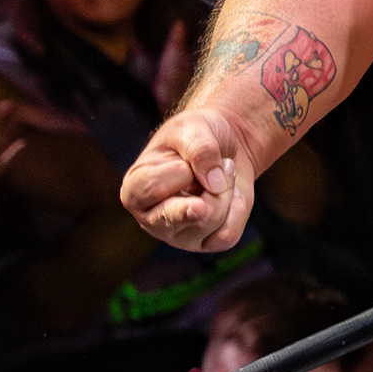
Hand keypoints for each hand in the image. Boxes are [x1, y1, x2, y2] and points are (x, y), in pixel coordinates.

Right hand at [123, 109, 252, 254]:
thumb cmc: (198, 134)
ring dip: (225, 191)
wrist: (227, 143)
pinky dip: (238, 209)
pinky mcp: (207, 243)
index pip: (152, 188)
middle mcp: (152, 219)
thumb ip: (200, 150)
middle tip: (222, 170)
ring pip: (210, 222)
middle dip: (206, 191)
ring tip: (222, 173)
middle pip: (180, 215)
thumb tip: (214, 184)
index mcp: (134, 190)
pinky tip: (231, 194)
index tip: (186, 159)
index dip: (180, 170)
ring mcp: (179, 236)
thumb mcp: (194, 128)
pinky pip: (228, 234)